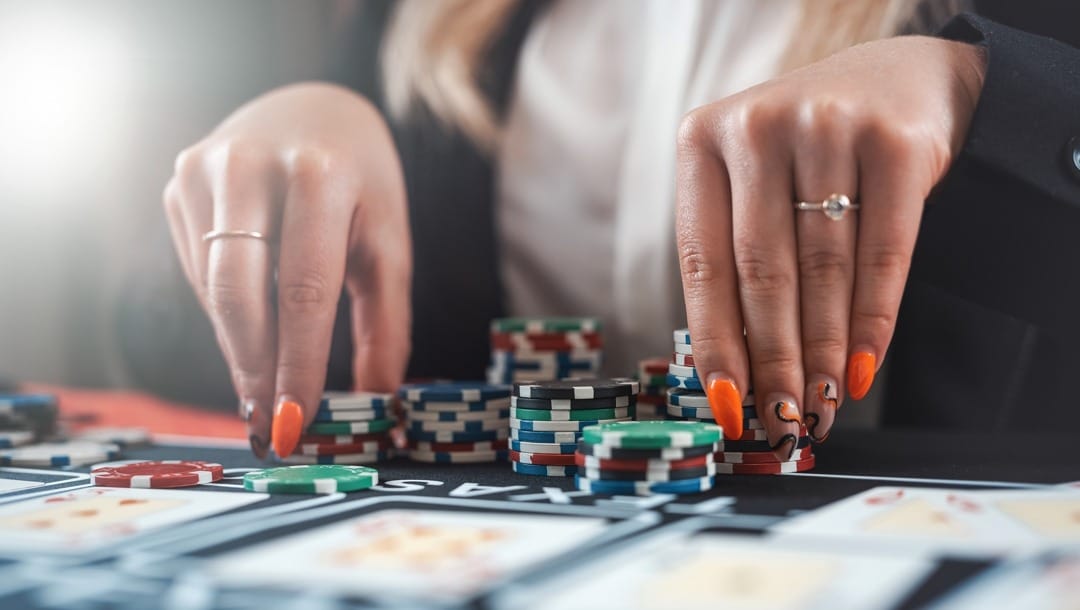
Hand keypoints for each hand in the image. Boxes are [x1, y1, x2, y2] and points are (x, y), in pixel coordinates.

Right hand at [163, 83, 410, 458]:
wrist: (312, 111)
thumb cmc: (362, 186)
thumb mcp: (388, 244)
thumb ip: (385, 324)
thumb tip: (377, 403)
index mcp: (318, 174)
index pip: (303, 290)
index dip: (296, 365)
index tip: (294, 424)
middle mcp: (252, 164)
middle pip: (241, 294)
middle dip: (255, 370)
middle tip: (269, 427)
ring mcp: (204, 170)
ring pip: (213, 289)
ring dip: (238, 351)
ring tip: (262, 398)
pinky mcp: (178, 182)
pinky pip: (197, 270)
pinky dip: (225, 313)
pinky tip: (251, 334)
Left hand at [676, 36, 985, 454]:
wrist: (896, 79)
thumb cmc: (804, 154)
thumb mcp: (750, 182)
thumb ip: (735, 255)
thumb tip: (735, 374)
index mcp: (701, 142)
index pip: (702, 265)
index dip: (715, 344)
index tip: (726, 405)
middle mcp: (756, 128)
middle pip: (762, 273)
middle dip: (773, 361)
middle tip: (782, 419)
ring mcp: (826, 127)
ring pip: (822, 269)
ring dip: (822, 352)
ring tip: (822, 405)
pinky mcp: (894, 141)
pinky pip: (884, 253)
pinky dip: (873, 320)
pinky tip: (861, 366)